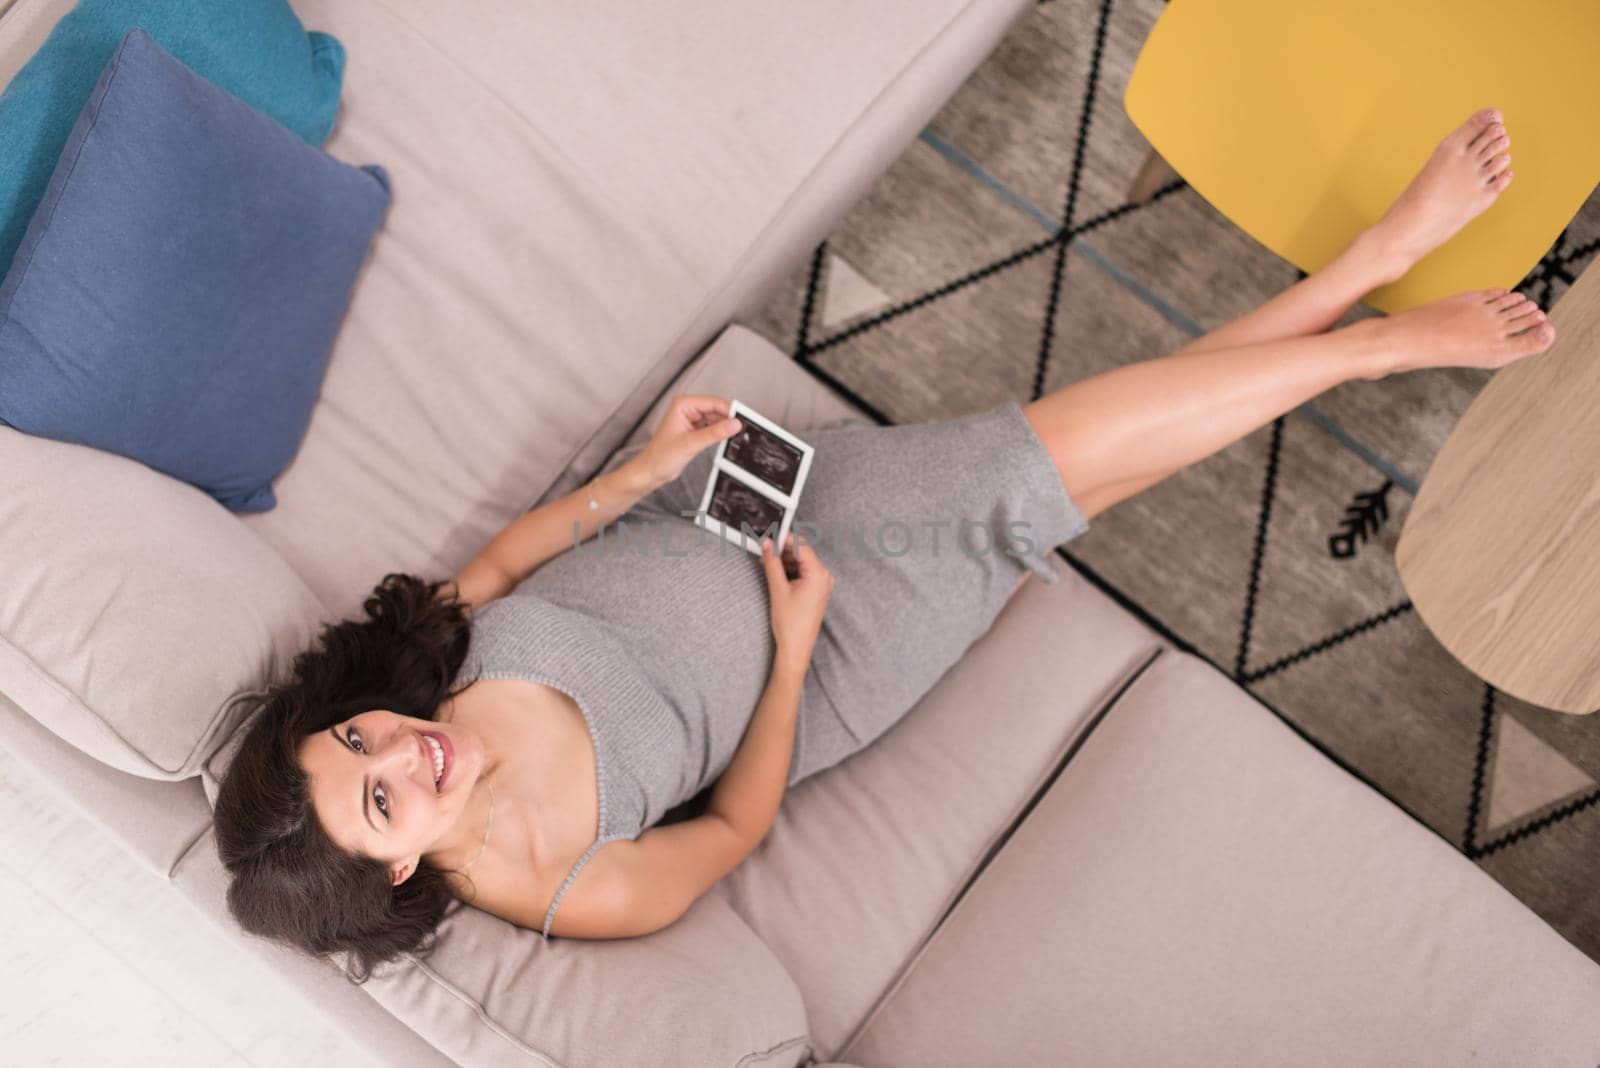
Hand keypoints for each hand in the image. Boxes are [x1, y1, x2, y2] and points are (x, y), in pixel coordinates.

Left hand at [633, 394, 741, 487]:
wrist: (651, 472)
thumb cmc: (660, 456)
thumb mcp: (691, 444)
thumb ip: (715, 433)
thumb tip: (734, 424)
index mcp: (683, 404)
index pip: (713, 402)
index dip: (729, 410)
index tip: (742, 420)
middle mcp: (688, 409)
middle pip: (717, 409)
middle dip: (728, 419)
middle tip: (741, 429)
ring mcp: (692, 420)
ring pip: (717, 419)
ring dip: (725, 427)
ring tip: (734, 436)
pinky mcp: (695, 431)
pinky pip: (713, 428)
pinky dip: (720, 433)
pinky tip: (726, 439)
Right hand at [760, 531, 833, 666]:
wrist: (796, 648)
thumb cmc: (791, 624)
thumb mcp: (778, 589)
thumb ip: (772, 563)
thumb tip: (767, 545)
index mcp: (819, 574)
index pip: (801, 545)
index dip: (783, 539)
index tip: (768, 535)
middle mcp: (824, 577)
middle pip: (801, 553)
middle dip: (782, 550)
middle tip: (763, 548)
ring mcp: (822, 584)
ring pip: (800, 563)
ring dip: (783, 561)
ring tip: (765, 562)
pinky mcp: (816, 590)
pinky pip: (802, 573)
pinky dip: (789, 571)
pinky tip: (775, 572)